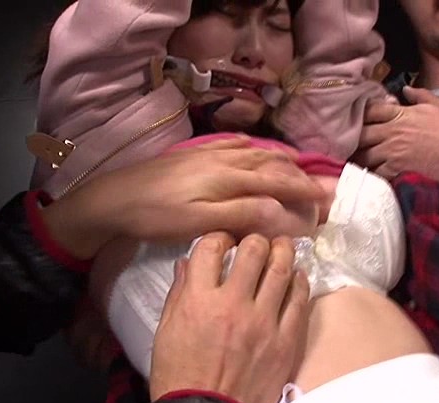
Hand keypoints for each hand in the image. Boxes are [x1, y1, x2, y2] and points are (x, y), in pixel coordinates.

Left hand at [41, 137, 324, 258]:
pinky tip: (250, 144)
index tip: (326, 200)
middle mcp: (223, 161)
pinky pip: (227, 143)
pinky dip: (247, 144)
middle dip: (297, 174)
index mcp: (229, 179)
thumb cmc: (157, 217)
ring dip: (277, 157)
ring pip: (252, 152)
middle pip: (269, 164)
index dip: (303, 190)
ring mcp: (206, 155)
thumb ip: (243, 214)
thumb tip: (283, 212)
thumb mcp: (200, 222)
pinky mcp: (191, 155)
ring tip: (296, 162)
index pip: (277, 182)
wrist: (112, 198)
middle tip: (318, 185)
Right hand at [149, 233, 309, 402]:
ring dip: (283, 252)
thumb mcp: (166, 331)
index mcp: (198, 300)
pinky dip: (299, 282)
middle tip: (258, 242)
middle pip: (253, 250)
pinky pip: (300, 300)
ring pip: (281, 269)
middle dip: (256, 239)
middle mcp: (232, 304)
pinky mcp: (285, 340)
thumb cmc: (180, 376)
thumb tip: (186, 263)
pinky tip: (296, 277)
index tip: (225, 241)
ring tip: (282, 248)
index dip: (219, 237)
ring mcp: (263, 322)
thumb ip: (179, 293)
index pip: (212, 247)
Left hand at [353, 86, 438, 181]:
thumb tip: (405, 90)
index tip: (356, 121)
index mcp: (399, 115)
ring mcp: (393, 152)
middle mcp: (392, 132)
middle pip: (360, 135)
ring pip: (364, 156)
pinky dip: (370, 175)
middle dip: (353, 140)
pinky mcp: (397, 170)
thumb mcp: (437, 105)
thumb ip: (419, 95)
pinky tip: (367, 177)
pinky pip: (375, 173)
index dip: (360, 115)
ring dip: (359, 159)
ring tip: (354, 163)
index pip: (370, 110)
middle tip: (348, 146)